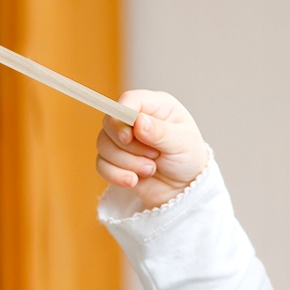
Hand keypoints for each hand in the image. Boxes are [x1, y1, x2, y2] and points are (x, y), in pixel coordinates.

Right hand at [96, 89, 208, 209]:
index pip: (127, 100)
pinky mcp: (115, 160)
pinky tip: (133, 181)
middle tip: (154, 157)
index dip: (121, 117)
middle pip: (110, 123)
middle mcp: (135, 119)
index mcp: (154, 106)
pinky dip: (116, 176)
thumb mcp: (182, 143)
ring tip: (150, 170)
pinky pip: (101, 165)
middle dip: (129, 147)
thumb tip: (138, 121)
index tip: (128, 137)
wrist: (183, 189)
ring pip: (103, 146)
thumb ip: (160, 132)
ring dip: (127, 163)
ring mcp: (122, 140)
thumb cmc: (188, 159)